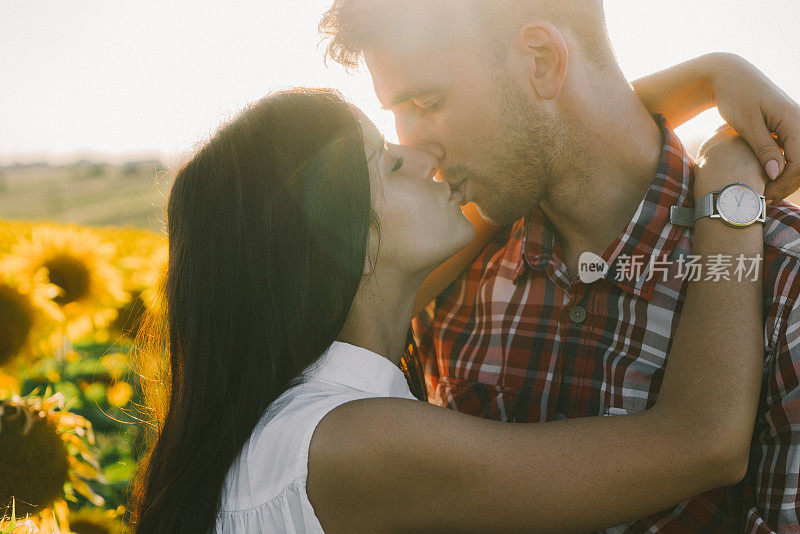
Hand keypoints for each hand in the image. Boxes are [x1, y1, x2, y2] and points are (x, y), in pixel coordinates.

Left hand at [707, 53, 799, 201]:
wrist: (729, 76)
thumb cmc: (735, 96)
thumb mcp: (747, 124)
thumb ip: (763, 148)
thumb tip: (776, 173)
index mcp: (794, 120)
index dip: (784, 182)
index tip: (764, 195)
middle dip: (786, 184)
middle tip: (764, 200)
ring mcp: (795, 124)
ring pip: (799, 160)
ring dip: (785, 178)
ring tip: (763, 193)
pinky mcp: (786, 127)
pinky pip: (792, 153)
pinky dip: (781, 168)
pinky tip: (765, 179)